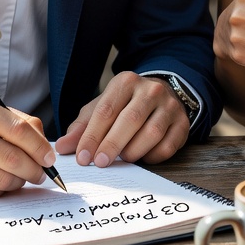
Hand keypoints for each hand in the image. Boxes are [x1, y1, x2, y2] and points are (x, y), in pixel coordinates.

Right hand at [0, 95, 56, 197]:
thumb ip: (13, 120)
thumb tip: (43, 143)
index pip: (17, 129)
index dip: (39, 146)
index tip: (50, 157)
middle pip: (11, 157)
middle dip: (34, 169)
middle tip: (42, 174)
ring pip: (0, 179)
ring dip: (18, 182)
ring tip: (22, 178)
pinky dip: (0, 191)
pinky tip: (1, 184)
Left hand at [55, 71, 188, 168]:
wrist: (161, 95)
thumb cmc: (126, 104)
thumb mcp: (102, 108)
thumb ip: (82, 127)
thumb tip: (62, 147)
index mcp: (126, 82)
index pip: (106, 110)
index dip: (93, 135)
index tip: (82, 157)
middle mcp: (150, 90)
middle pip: (130, 119)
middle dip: (112, 144)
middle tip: (100, 163)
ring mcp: (169, 105)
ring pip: (152, 132)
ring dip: (133, 151)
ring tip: (122, 159)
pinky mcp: (182, 123)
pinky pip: (168, 145)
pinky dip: (153, 156)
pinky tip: (143, 157)